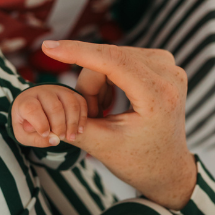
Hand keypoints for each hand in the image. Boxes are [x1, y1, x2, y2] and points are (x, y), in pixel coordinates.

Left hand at [11, 84, 86, 146]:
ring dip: (73, 123)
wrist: (34, 111)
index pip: (32, 109)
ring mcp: (57, 90)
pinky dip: (82, 117)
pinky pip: (80, 101)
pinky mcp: (70, 92)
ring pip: (70, 103)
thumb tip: (55, 140)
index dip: (40, 124)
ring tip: (71, 137)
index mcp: (25, 101)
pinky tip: (79, 130)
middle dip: (59, 126)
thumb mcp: (25, 136)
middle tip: (60, 138)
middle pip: (54, 107)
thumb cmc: (28, 125)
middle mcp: (41, 91)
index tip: (45, 134)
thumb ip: (37, 140)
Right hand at [42, 40, 196, 209]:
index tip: (48, 47)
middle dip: (88, 86)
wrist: (167, 167)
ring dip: (97, 84)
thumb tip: (45, 105)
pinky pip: (119, 59)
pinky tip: (112, 100)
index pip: (113, 60)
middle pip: (107, 60)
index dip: (78, 52)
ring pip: (110, 58)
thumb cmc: (138, 161)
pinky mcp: (161, 62)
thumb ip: (74, 123)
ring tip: (103, 112)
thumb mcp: (102, 146)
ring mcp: (167, 64)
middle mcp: (168, 73)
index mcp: (159, 96)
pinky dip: (107, 79)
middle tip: (90, 116)